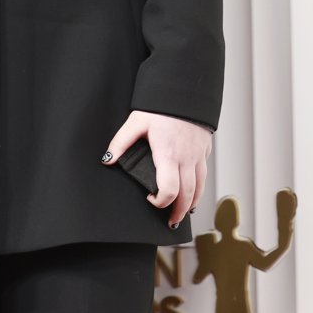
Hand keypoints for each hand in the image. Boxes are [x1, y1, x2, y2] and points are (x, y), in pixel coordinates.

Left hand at [103, 110, 212, 227]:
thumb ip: (120, 143)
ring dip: (191, 203)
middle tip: (169, 222)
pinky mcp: (204, 151)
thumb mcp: (135, 122)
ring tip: (181, 213)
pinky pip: (204, 176)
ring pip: (200, 187)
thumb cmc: (160, 107)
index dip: (160, 201)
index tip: (149, 199)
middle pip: (188, 195)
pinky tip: (192, 195)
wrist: (186, 91)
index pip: (170, 189)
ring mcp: (198, 155)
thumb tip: (107, 160)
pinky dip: (199, 189)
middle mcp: (187, 158)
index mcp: (169, 154)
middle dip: (178, 211)